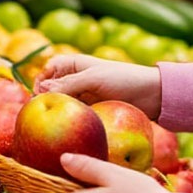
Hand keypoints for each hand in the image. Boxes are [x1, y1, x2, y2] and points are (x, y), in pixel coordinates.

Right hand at [33, 54, 161, 117]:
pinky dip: (71, 120)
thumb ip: (67, 85)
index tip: (39, 95)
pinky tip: (67, 129)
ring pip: (64, 103)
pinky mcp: (93, 110)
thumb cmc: (124, 79)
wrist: (153, 95)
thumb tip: (41, 91)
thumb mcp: (93, 79)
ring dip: (59, 111)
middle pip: (53, 88)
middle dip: (47, 99)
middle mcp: (77, 79)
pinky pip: (76, 115)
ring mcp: (85, 95)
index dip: (41, 80)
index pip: (49, 69)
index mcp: (75, 64)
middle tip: (43, 114)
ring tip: (54, 124)